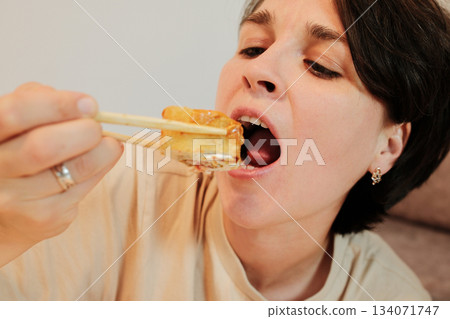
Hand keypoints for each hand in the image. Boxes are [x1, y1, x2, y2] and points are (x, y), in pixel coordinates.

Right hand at [0, 83, 122, 266]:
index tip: (89, 104)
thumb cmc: (17, 150)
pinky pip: (84, 189)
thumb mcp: (18, 121)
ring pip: (74, 170)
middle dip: (83, 132)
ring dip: (102, 152)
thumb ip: (40, 102)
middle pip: (43, 148)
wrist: (6, 208)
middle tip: (97, 128)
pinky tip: (100, 162)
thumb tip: (86, 107)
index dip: (58, 105)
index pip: (15, 114)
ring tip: (109, 143)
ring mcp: (16, 199)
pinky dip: (101, 170)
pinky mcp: (44, 218)